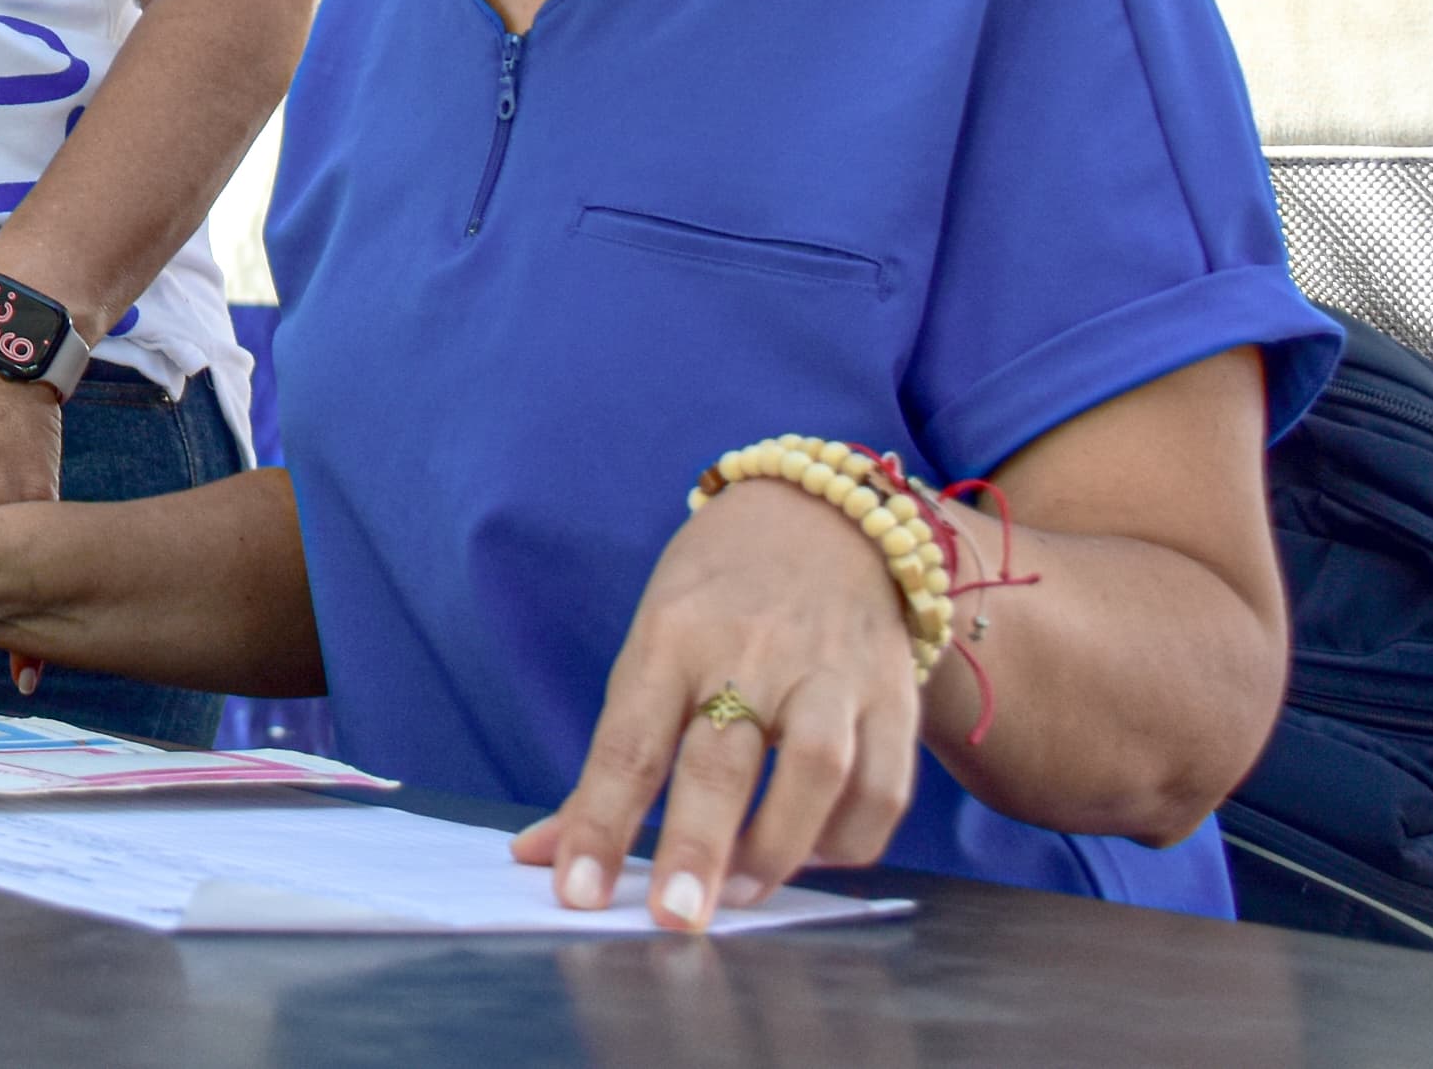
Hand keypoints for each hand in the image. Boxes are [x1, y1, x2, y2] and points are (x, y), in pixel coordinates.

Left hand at [513, 479, 928, 929]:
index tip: (576, 891)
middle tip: (676, 918)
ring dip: (779, 846)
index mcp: (671, 638)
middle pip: (722, 760)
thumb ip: (609, 762)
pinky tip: (815, 855)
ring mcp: (831, 670)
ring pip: (816, 769)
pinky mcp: (894, 691)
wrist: (822, 515)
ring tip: (743, 894)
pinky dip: (851, 837)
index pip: (628, 742)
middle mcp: (752, 650)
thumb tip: (538, 855)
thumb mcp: (649, 650)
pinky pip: (885, 784)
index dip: (601, 822)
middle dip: (697, 845)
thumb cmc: (715, 599)